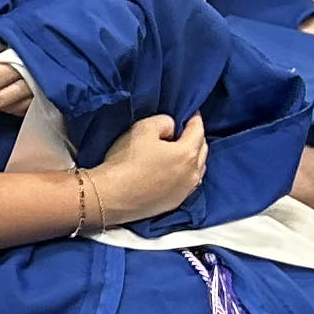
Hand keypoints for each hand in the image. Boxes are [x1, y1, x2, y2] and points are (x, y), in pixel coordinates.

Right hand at [89, 112, 208, 225]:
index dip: (194, 117)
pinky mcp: (174, 203)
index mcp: (187, 153)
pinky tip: (174, 172)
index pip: (198, 130)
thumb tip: (171, 128)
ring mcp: (184, 191)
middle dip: (196, 137)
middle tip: (185, 130)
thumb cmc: (126, 161)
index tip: (191, 111)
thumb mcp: (143, 128)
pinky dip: (185, 174)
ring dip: (193, 158)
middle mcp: (192, 174)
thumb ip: (164, 122)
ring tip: (180, 151)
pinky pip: (187, 184)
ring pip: (197, 169)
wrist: (111, 197)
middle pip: (202, 150)